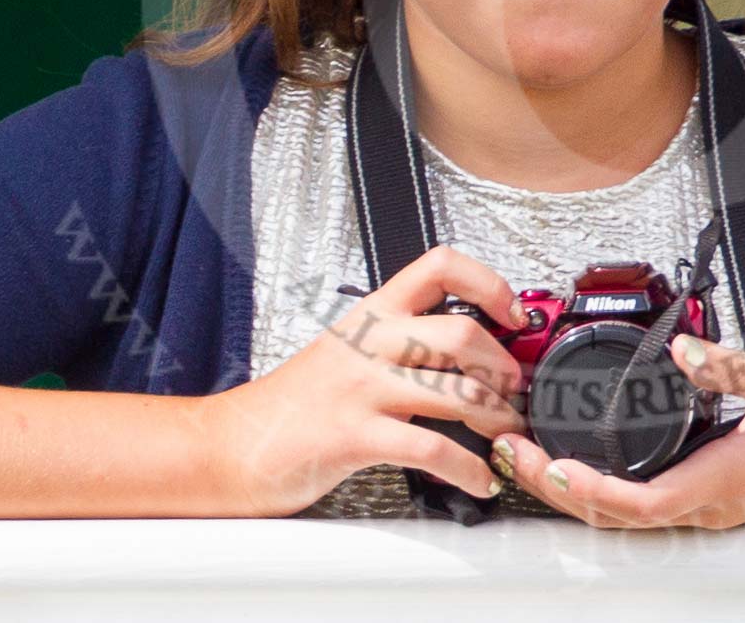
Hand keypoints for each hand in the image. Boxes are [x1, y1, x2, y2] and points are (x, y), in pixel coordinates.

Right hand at [194, 244, 529, 516]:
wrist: (229, 445)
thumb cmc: (294, 404)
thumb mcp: (349, 353)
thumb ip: (402, 344)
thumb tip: (469, 350)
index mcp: (371, 314)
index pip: (440, 266)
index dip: (489, 283)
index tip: (515, 314)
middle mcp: (369, 344)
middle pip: (461, 332)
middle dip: (503, 365)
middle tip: (515, 388)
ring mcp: (360, 389)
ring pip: (455, 391)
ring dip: (497, 418)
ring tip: (505, 435)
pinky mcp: (353, 436)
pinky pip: (431, 448)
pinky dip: (468, 468)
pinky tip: (478, 478)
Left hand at [487, 332, 744, 527]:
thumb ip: (731, 366)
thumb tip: (681, 347)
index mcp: (723, 484)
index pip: (636, 505)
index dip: (582, 491)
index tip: (543, 463)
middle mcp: (710, 506)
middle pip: (614, 517)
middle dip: (554, 490)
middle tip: (510, 450)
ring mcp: (710, 505)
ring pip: (625, 515)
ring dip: (572, 490)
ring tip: (529, 453)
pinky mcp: (713, 494)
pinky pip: (645, 502)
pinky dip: (602, 486)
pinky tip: (582, 459)